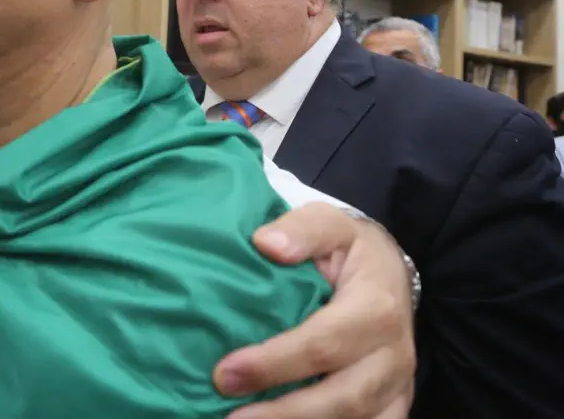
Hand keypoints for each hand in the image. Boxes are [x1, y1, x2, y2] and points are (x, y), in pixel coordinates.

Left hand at [214, 202, 414, 417]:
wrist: (391, 271)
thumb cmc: (349, 249)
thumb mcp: (329, 223)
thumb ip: (301, 230)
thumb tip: (266, 243)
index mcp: (376, 307)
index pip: (322, 344)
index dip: (274, 364)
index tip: (225, 373)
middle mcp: (394, 353)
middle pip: (343, 397)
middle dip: (284, 412)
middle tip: (230, 417)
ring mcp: (397, 384)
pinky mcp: (394, 403)